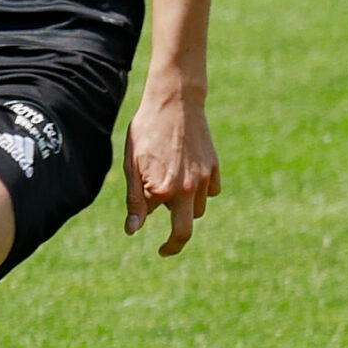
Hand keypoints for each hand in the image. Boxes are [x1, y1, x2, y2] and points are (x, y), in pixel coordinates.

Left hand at [123, 87, 217, 255]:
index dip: (155, 229)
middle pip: (186, 229)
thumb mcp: (132, 164)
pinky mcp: (214, 166)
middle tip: (167, 247)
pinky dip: (201, 191)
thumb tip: (133, 230)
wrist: (175, 100)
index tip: (156, 245)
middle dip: (176, 241)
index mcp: (165, 191)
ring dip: (185, 207)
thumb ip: (135, 200)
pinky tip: (188, 177)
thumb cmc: (147, 130)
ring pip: (198, 208)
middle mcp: (188, 188)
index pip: (164, 225)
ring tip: (171, 187)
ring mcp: (205, 178)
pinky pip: (211, 191)